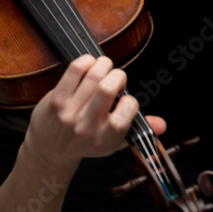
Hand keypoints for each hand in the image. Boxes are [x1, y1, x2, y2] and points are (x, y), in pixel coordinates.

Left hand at [25, 55, 165, 169]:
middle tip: (117, 77)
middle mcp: (87, 127)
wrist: (50, 149)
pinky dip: (85, 61)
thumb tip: (162, 124)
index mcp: (106, 139)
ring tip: (105, 66)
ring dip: (103, 65)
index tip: (126, 97)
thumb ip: (137, 131)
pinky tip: (89, 63)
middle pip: (107, 89)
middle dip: (117, 75)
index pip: (127, 111)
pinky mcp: (55, 101)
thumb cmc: (85, 142)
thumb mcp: (112, 143)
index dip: (130, 98)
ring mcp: (69, 113)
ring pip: (91, 77)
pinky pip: (73, 72)